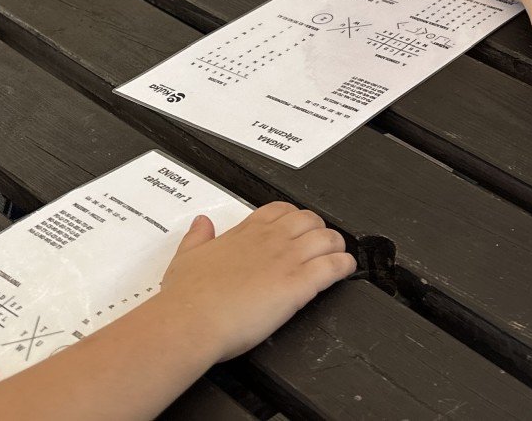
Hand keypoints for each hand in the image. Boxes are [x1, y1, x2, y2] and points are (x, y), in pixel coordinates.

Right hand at [153, 203, 355, 362]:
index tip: (297, 228)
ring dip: (337, 245)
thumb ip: (197, 237)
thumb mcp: (185, 256)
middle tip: (321, 244)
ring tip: (339, 254)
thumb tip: (201, 223)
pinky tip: (346, 269)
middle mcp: (270, 240)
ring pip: (327, 238)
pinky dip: (344, 265)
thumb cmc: (186, 297)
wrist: (190, 321)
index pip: (281, 210)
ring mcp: (287, 260)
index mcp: (246, 232)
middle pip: (310, 220)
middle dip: (319, 229)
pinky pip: (333, 266)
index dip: (294, 217)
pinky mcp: (298, 284)